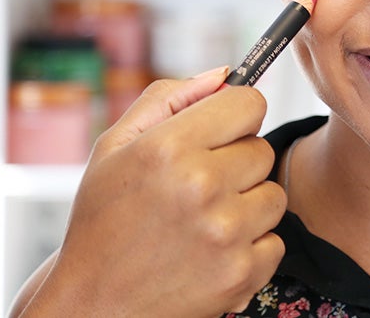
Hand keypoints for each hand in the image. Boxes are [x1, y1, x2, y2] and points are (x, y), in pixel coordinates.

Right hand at [20, 66, 285, 316]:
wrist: (94, 306)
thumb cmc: (104, 221)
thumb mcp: (116, 147)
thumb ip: (171, 99)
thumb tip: (225, 74)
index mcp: (170, 147)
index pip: (250, 103)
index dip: (236, 115)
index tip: (220, 133)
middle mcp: (201, 186)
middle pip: (263, 148)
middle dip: (236, 163)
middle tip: (197, 188)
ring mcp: (225, 232)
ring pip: (274, 195)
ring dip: (247, 205)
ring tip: (203, 221)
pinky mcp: (242, 272)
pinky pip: (275, 240)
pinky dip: (250, 247)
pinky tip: (212, 252)